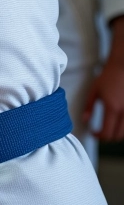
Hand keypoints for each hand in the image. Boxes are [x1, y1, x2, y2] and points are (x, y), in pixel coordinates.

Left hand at [84, 19, 123, 140]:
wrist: (123, 66)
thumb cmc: (108, 77)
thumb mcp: (94, 90)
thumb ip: (89, 106)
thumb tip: (85, 120)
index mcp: (112, 108)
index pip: (106, 132)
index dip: (98, 137)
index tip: (93, 133)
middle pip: (117, 136)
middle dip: (107, 138)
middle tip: (100, 134)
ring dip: (117, 134)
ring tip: (109, 129)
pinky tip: (118, 123)